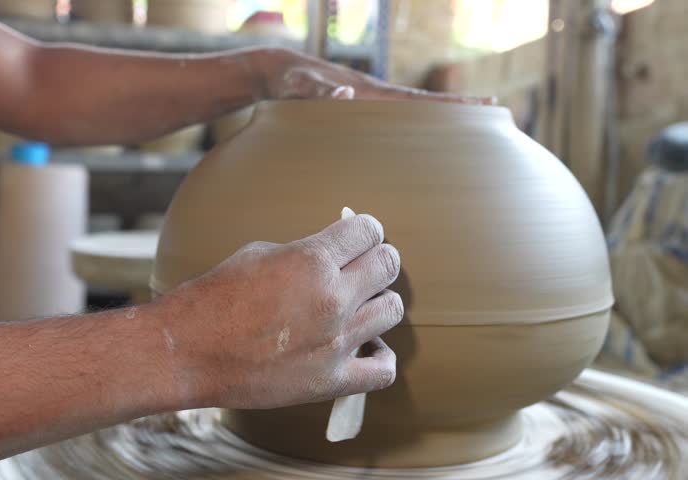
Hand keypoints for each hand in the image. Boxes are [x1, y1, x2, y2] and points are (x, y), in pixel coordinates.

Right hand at [158, 214, 403, 408]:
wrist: (187, 351)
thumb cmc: (214, 299)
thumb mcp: (259, 254)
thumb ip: (305, 251)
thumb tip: (334, 252)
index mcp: (312, 260)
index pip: (369, 231)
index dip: (364, 230)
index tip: (356, 237)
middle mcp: (332, 298)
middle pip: (388, 265)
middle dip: (374, 259)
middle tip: (358, 267)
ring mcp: (336, 342)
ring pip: (391, 310)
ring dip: (376, 301)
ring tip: (355, 305)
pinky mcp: (331, 379)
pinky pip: (383, 369)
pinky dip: (379, 354)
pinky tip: (364, 345)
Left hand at [254, 47, 494, 103]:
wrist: (278, 73)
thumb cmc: (289, 81)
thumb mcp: (299, 87)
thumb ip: (318, 92)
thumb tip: (346, 94)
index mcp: (370, 93)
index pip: (417, 101)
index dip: (450, 106)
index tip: (483, 105)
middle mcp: (375, 96)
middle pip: (424, 105)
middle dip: (458, 108)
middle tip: (494, 110)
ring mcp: (369, 103)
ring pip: (410, 113)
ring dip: (438, 118)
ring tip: (469, 127)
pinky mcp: (358, 111)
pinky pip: (391, 121)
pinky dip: (411, 126)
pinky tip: (420, 139)